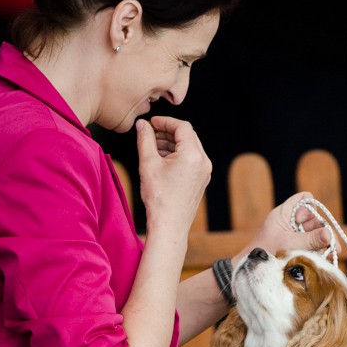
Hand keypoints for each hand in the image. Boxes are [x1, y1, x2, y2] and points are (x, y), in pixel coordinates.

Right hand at [136, 115, 210, 232]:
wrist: (169, 225)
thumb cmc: (159, 197)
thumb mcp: (148, 164)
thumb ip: (145, 139)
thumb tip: (142, 124)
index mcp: (193, 155)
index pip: (182, 127)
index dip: (165, 121)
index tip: (151, 123)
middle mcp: (203, 162)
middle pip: (187, 136)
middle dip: (168, 131)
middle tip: (150, 133)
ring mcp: (204, 172)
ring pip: (190, 147)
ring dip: (172, 143)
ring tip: (152, 146)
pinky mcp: (201, 180)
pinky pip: (191, 160)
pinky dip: (178, 154)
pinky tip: (162, 159)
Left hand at [248, 192, 340, 257]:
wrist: (253, 271)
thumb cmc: (267, 254)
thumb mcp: (290, 244)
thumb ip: (311, 239)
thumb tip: (330, 235)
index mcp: (284, 213)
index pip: (304, 199)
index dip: (311, 208)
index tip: (308, 222)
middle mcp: (290, 221)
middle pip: (314, 218)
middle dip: (322, 231)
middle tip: (332, 247)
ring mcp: (294, 234)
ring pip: (315, 232)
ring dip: (322, 243)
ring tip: (328, 255)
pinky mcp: (296, 246)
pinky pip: (312, 244)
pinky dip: (318, 250)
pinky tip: (324, 258)